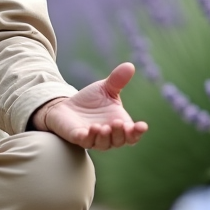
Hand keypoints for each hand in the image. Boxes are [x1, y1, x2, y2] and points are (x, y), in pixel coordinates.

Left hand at [32, 62, 147, 149]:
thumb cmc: (90, 100)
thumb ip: (117, 80)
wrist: (67, 105)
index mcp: (119, 125)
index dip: (137, 132)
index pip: (132, 134)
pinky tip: (88, 130)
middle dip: (120, 133)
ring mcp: (93, 138)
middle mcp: (108, 136)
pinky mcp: (78, 137)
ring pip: (102, 144)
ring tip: (102, 127)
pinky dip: (87, 138)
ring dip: (104, 137)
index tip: (142, 126)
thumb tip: (129, 65)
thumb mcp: (105, 88)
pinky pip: (84, 141)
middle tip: (117, 122)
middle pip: (119, 141)